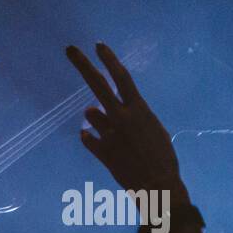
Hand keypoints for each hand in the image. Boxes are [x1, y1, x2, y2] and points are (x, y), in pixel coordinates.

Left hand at [65, 43, 186, 199]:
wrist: (158, 187)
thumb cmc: (162, 157)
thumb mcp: (154, 129)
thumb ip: (131, 115)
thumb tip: (103, 108)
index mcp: (140, 110)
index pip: (121, 77)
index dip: (109, 60)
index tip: (98, 45)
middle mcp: (122, 117)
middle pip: (98, 84)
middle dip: (83, 65)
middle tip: (70, 49)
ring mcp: (109, 133)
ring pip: (91, 113)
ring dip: (98, 118)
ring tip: (116, 134)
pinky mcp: (101, 150)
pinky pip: (87, 137)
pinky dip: (92, 138)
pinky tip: (104, 145)